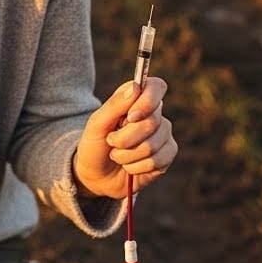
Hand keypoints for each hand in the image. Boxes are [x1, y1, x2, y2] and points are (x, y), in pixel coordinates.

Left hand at [72, 77, 175, 198]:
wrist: (95, 175)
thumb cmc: (94, 144)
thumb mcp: (96, 124)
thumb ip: (114, 105)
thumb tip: (135, 87)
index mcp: (136, 99)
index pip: (156, 87)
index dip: (147, 101)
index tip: (131, 116)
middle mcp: (154, 114)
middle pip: (151, 122)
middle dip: (125, 138)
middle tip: (111, 142)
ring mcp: (163, 135)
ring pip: (152, 145)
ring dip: (127, 155)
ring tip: (117, 155)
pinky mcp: (167, 156)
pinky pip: (157, 161)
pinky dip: (136, 167)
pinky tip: (129, 166)